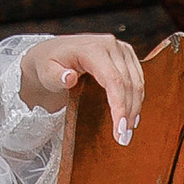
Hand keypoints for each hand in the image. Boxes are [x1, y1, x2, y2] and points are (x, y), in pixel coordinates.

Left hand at [18, 34, 143, 148]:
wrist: (50, 54)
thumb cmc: (47, 64)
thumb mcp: (45, 72)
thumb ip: (56, 76)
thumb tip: (69, 77)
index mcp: (92, 48)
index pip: (114, 80)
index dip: (120, 106)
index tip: (120, 129)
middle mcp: (110, 45)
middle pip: (128, 83)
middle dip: (128, 113)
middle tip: (123, 138)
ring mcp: (120, 49)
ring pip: (136, 82)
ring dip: (135, 108)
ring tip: (127, 132)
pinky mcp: (125, 55)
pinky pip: (137, 78)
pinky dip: (136, 98)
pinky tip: (132, 116)